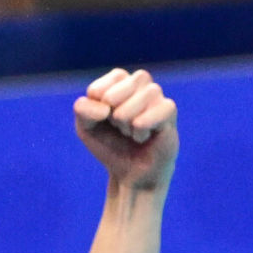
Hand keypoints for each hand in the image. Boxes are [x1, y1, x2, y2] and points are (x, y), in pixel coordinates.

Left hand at [74, 68, 177, 191]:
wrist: (129, 176)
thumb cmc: (110, 147)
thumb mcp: (86, 128)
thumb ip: (82, 110)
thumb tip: (105, 105)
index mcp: (121, 83)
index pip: (115, 76)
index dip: (104, 98)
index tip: (102, 118)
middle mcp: (142, 85)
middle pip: (130, 82)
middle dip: (116, 110)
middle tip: (118, 127)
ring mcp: (157, 98)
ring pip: (147, 93)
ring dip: (130, 120)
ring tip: (129, 134)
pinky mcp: (170, 113)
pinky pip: (162, 108)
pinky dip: (144, 126)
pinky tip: (142, 137)